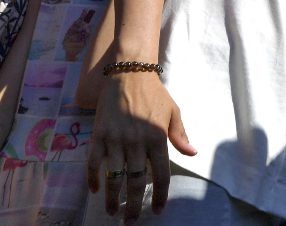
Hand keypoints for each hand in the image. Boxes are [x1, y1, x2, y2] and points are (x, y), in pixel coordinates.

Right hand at [87, 72, 196, 222]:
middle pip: (136, 181)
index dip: (161, 195)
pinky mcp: (99, 135)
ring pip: (114, 176)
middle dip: (134, 205)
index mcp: (157, 138)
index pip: (161, 174)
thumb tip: (192, 153)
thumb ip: (180, 135)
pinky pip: (93, 162)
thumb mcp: (173, 112)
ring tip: (112, 212)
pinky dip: (93, 178)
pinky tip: (94, 190)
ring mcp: (116, 139)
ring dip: (112, 198)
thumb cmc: (155, 94)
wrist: (129, 74)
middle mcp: (137, 142)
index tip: (158, 209)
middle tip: (131, 221)